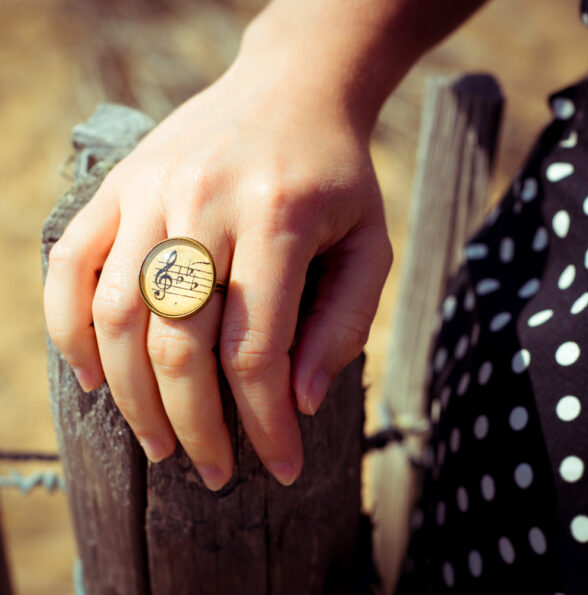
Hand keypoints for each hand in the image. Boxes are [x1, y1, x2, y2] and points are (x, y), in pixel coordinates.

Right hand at [43, 25, 391, 490]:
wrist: (292, 91)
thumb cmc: (337, 176)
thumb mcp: (369, 246)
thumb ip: (341, 325)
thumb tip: (298, 402)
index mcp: (277, 220)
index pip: (259, 353)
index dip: (267, 425)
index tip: (280, 468)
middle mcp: (204, 205)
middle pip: (180, 347)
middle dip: (196, 428)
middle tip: (214, 472)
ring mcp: (150, 192)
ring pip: (119, 317)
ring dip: (133, 399)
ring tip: (159, 445)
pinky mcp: (118, 187)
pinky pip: (70, 267)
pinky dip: (70, 330)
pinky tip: (95, 377)